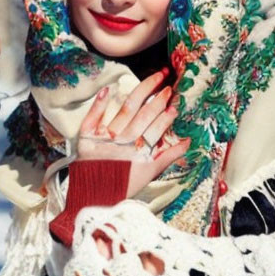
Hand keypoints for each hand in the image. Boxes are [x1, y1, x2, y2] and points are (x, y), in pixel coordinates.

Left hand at [77, 69, 189, 198]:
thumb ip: (168, 157)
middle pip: (144, 115)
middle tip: (169, 86)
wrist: (91, 197)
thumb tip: (187, 142)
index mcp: (138, 153)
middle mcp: (123, 143)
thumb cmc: (121, 185)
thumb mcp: (148, 174)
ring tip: (155, 78)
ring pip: (127, 110)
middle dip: (158, 99)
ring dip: (142, 92)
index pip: (156, 129)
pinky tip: (107, 88)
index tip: (175, 105)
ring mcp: (104, 138)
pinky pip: (93, 117)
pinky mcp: (87, 137)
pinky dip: (99, 103)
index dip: (166, 117)